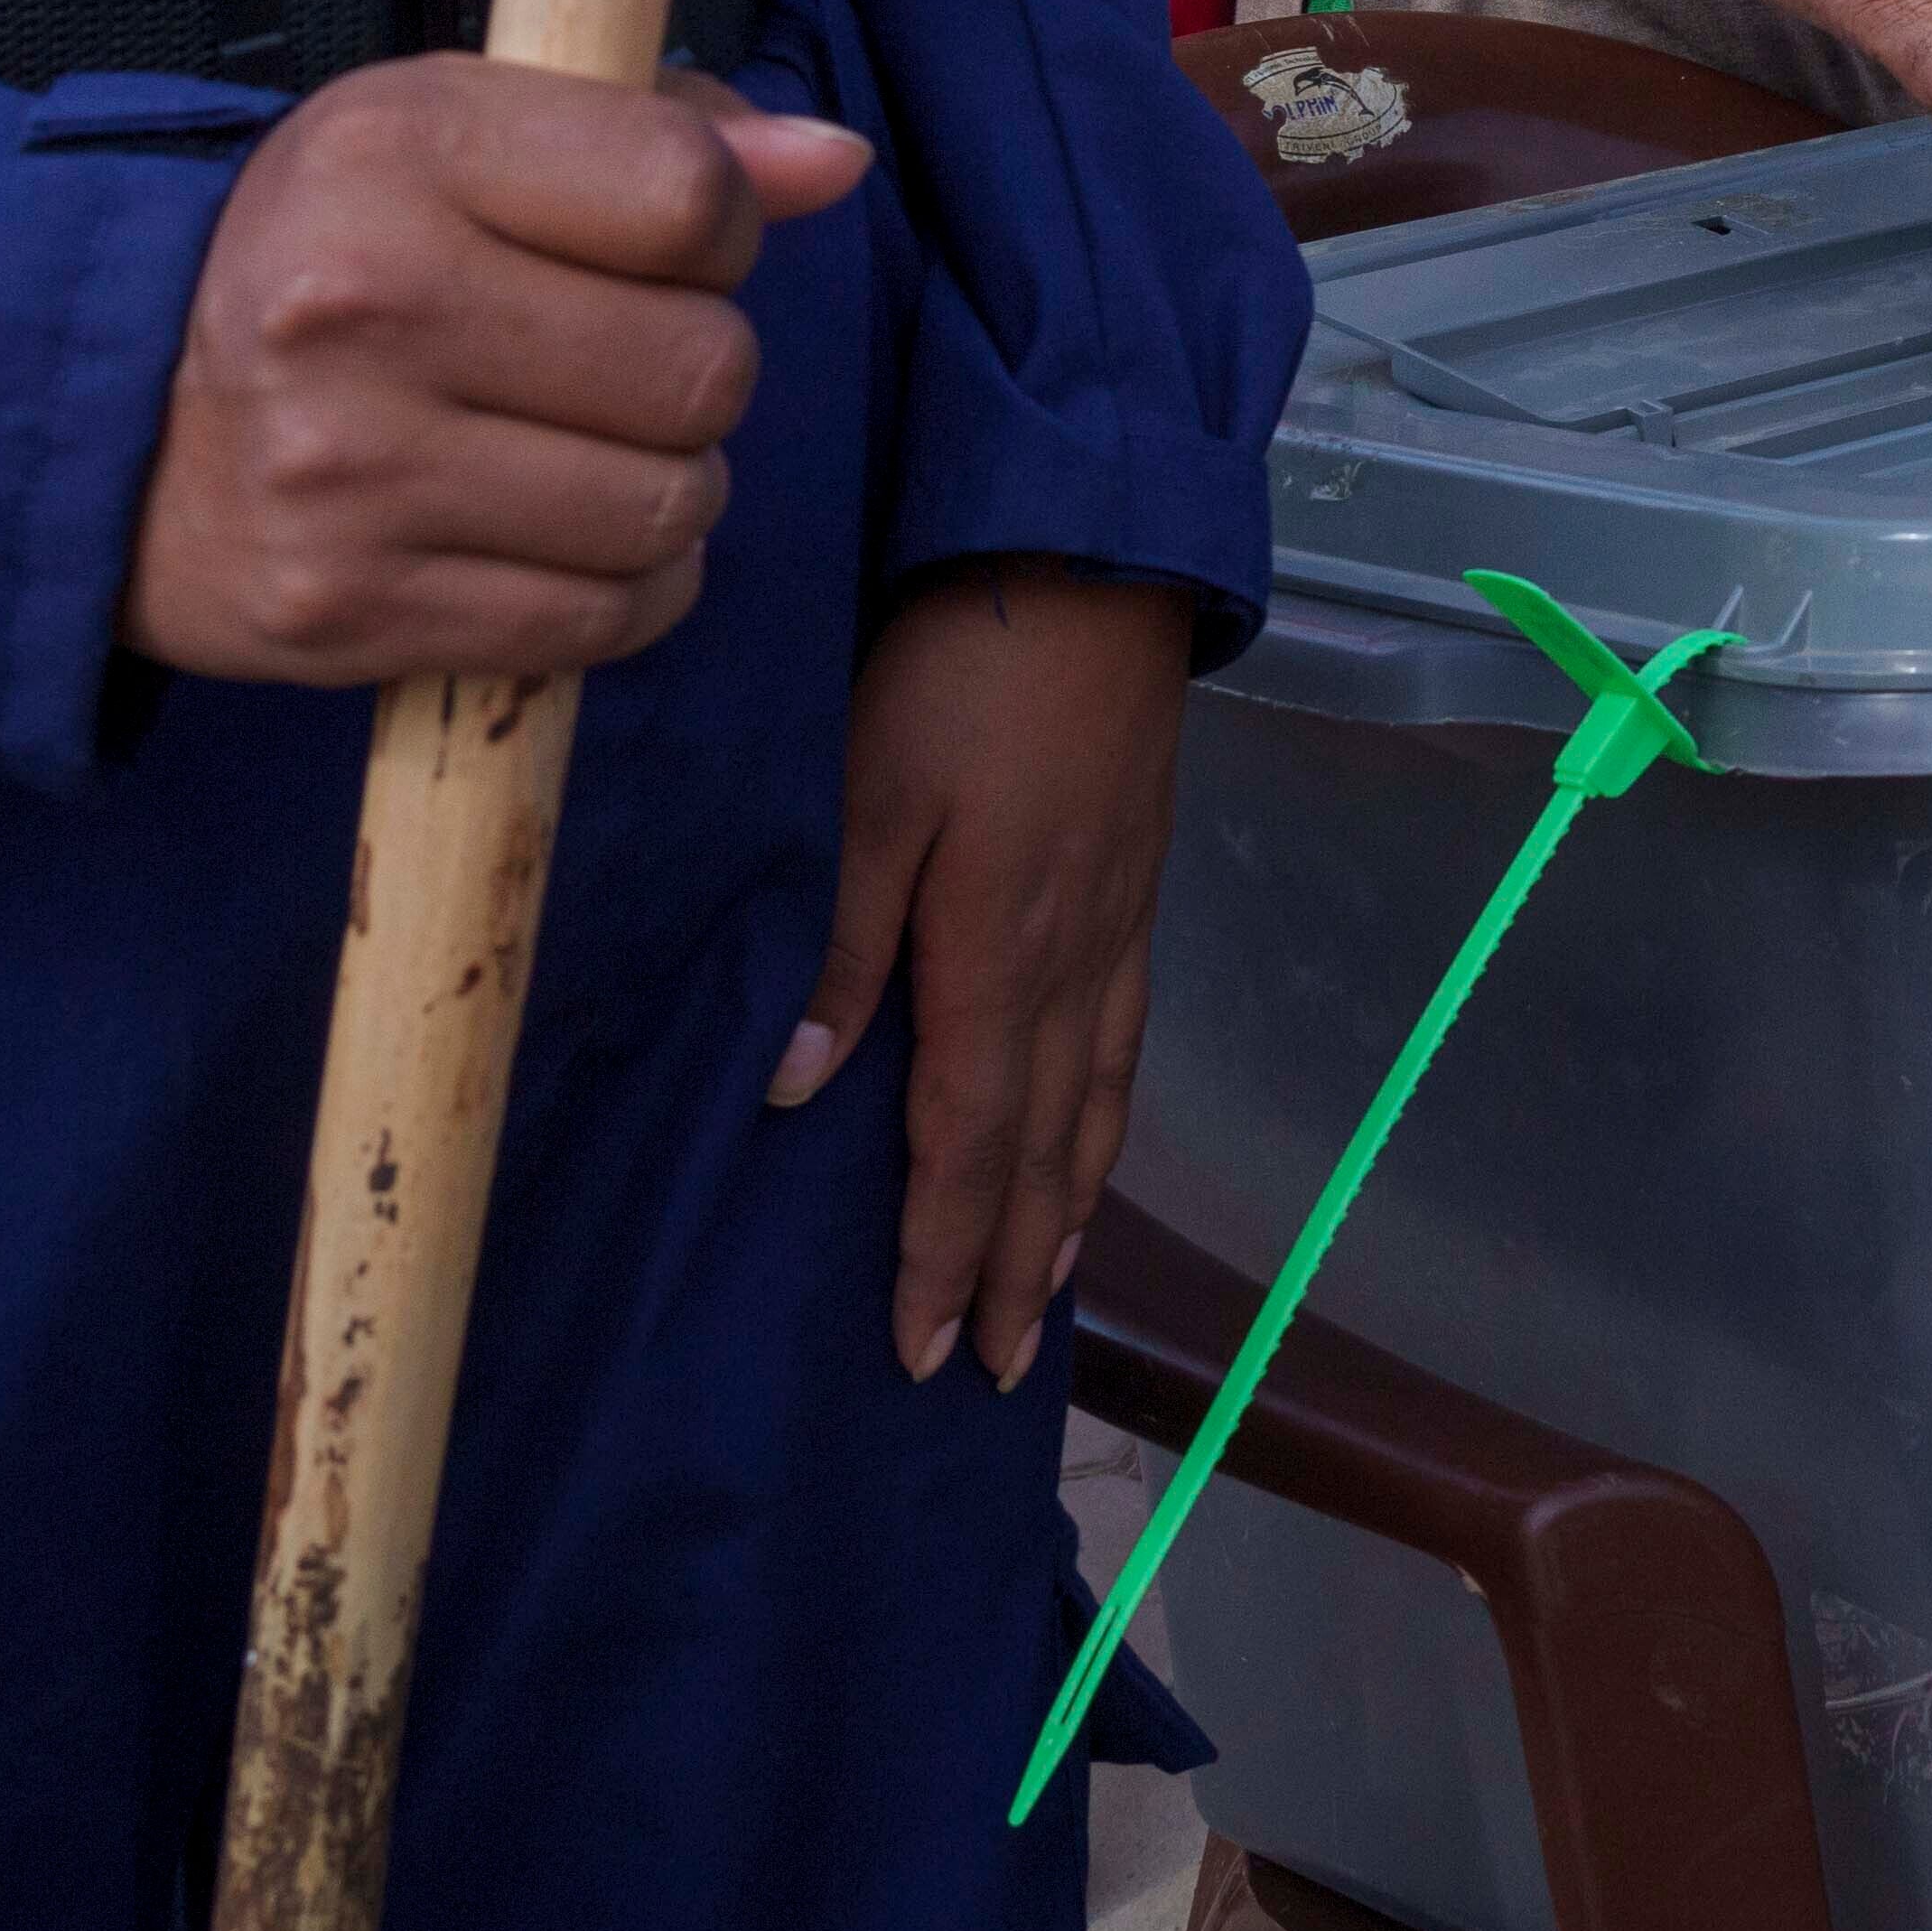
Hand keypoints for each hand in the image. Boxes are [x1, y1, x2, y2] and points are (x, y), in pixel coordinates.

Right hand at [124, 62, 870, 685]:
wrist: (118, 430)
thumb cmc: (334, 256)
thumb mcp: (463, 135)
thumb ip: (665, 131)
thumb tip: (835, 163)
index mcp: (400, 151)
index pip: (689, 195)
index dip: (721, 229)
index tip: (663, 247)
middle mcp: (363, 305)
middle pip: (705, 370)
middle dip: (698, 371)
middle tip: (613, 364)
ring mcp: (350, 470)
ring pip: (670, 505)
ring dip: (670, 489)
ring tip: (586, 451)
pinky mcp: (349, 607)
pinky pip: (603, 618)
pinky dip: (626, 588)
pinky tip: (561, 535)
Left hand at [774, 556, 1194, 1385]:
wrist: (1098, 559)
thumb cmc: (961, 664)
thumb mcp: (869, 790)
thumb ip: (841, 942)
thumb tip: (795, 1088)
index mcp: (994, 951)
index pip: (964, 1138)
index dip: (941, 1250)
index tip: (919, 1349)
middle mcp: (1069, 963)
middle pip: (1040, 1148)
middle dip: (1009, 1266)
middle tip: (987, 1371)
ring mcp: (1115, 927)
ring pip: (1094, 1105)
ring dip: (1066, 1212)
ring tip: (1044, 1296)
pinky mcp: (1136, 886)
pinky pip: (1126, 1043)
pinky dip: (1109, 1123)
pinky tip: (1096, 1145)